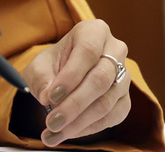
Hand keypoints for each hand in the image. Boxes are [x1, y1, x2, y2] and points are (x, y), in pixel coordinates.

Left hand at [22, 19, 130, 146]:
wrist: (65, 75)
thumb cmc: (53, 65)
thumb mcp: (40, 65)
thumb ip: (41, 77)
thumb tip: (47, 95)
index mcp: (94, 31)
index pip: (87, 52)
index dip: (70, 76)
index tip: (51, 97)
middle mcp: (115, 51)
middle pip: (100, 79)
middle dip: (74, 104)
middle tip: (52, 121)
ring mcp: (124, 76)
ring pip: (107, 101)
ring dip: (79, 121)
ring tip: (54, 132)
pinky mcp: (125, 99)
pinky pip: (113, 116)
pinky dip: (90, 127)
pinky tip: (70, 132)